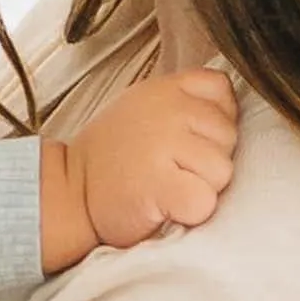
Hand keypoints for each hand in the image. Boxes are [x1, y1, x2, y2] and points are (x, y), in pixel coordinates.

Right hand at [40, 61, 239, 266]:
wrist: (68, 192)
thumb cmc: (112, 158)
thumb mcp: (144, 106)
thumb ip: (185, 99)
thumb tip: (231, 111)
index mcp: (166, 88)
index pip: (222, 91)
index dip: (212, 121)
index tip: (184, 139)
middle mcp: (168, 110)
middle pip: (229, 137)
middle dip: (207, 159)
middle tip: (168, 167)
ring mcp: (165, 144)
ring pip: (222, 172)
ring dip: (199, 187)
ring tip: (165, 186)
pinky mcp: (162, 184)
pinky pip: (204, 201)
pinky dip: (189, 213)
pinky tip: (163, 206)